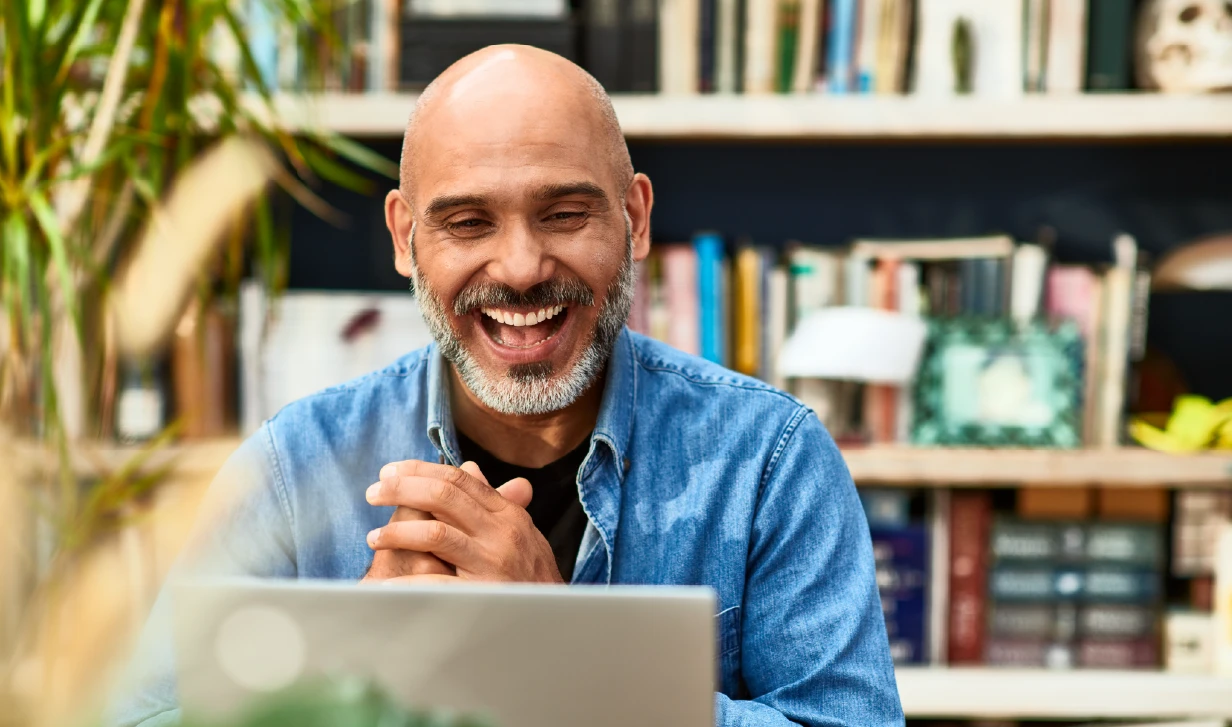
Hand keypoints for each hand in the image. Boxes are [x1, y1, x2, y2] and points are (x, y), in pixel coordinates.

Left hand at [364, 459, 563, 583]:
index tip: (389, 472)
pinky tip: (385, 586)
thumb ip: (492, 501)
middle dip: (402, 490)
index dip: (420, 471)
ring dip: (397, 533)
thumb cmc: (533, 575)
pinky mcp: (484, 595)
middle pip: (444, 496)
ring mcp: (493, 563)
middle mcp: (502, 532)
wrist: (558, 619)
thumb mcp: (520, 531)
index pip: (459, 479)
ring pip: (436, 534)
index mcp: (507, 514)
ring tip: (374, 538)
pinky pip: (437, 584)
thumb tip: (468, 468)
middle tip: (373, 493)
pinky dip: (406, 584)